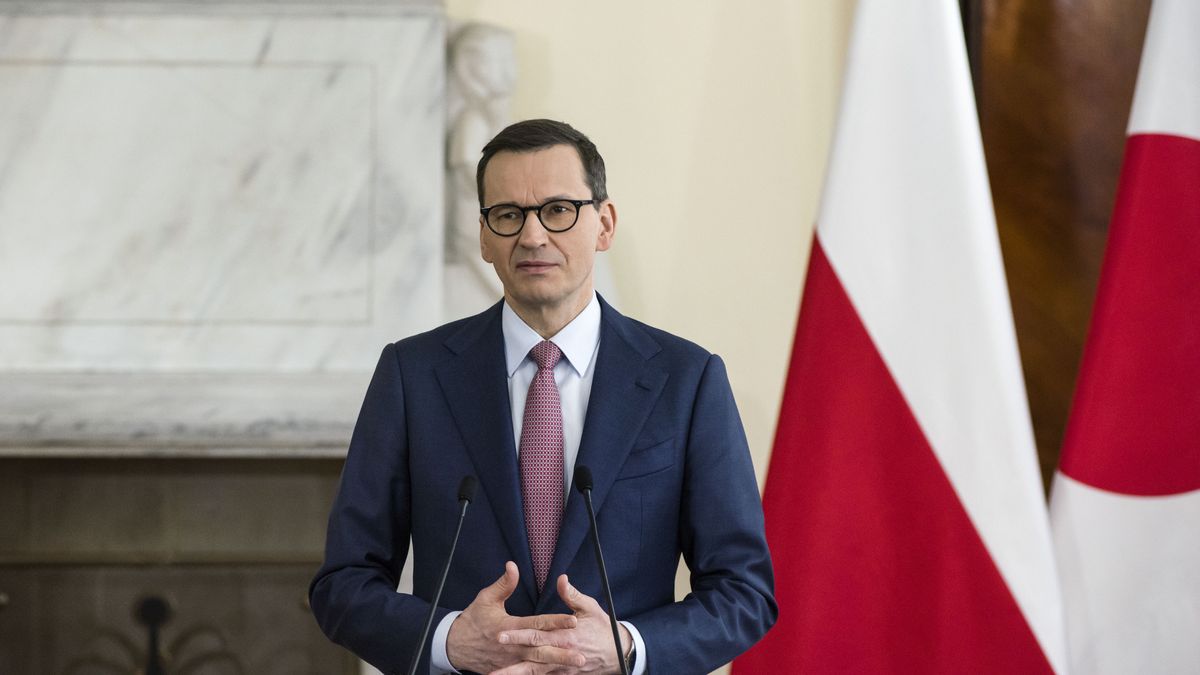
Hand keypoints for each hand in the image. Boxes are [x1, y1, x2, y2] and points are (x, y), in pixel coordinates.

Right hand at [446, 561, 582, 673]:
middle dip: (562, 652)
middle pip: (541, 650)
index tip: (573, 620)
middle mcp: (512, 646)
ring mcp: (510, 661)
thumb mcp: (485, 598)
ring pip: (538, 664)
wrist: (455, 646)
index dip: (555, 622)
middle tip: (582, 654)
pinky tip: (560, 673)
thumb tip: (513, 565)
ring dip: (557, 665)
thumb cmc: (473, 619)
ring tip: (577, 665)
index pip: (536, 624)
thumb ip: (503, 584)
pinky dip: (544, 674)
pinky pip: (529, 673)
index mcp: (508, 627)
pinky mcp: (508, 669)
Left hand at [490, 574, 631, 674]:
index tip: (500, 634)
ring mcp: (562, 668)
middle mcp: (561, 654)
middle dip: (510, 659)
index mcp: (565, 636)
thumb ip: (572, 595)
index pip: (537, 635)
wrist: (618, 653)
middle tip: (491, 657)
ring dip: (515, 674)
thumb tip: (561, 579)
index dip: (518, 635)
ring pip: (534, 673)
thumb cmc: (603, 628)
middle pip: (531, 657)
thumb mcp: (590, 608)